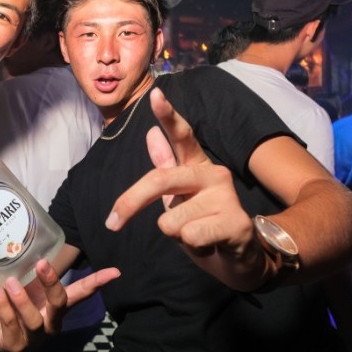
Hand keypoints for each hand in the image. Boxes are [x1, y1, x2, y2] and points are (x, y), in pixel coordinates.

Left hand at [0, 260, 119, 351]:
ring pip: (33, 319)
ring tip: (9, 281)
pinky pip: (11, 324)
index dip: (98, 282)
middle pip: (59, 304)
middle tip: (42, 263)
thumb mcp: (31, 289)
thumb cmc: (18, 308)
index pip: (81, 293)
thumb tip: (34, 242)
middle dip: (52, 284)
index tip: (115, 272)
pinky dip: (3, 306)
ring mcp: (35, 337)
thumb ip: (34, 274)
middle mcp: (51, 323)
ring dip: (21, 299)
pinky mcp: (16, 345)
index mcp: (58, 307)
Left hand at [105, 91, 267, 291]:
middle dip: (130, 203)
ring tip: (197, 235)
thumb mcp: (177, 195)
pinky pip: (190, 236)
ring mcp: (226, 196)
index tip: (154, 94)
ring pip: (170, 219)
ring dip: (176, 236)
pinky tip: (210, 244)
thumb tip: (151, 133)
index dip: (167, 114)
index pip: (181, 135)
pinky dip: (193, 247)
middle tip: (112, 223)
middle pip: (160, 179)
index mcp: (196, 164)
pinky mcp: (236, 222)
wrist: (239, 258)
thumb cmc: (202, 222)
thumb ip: (165, 166)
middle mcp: (213, 173)